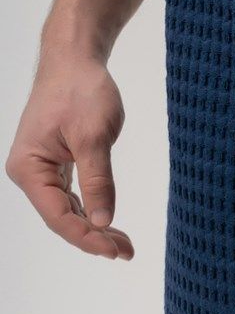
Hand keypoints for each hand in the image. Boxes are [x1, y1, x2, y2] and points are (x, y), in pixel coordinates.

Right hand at [6, 43, 133, 258]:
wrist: (76, 60)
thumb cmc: (81, 90)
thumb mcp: (93, 137)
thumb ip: (98, 181)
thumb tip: (103, 220)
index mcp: (28, 167)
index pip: (57, 215)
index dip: (86, 237)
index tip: (115, 250)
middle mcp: (29, 172)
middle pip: (60, 218)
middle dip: (93, 237)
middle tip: (126, 252)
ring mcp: (41, 169)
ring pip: (68, 210)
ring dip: (95, 228)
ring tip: (124, 246)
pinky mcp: (56, 165)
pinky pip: (72, 197)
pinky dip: (92, 211)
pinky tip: (111, 226)